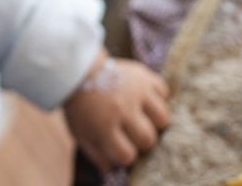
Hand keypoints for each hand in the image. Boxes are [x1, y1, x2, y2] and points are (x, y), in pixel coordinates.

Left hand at [63, 50, 169, 173]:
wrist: (78, 71)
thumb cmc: (81, 107)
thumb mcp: (81, 133)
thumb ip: (96, 155)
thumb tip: (112, 171)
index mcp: (104, 125)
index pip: (127, 155)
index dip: (126, 155)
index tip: (121, 147)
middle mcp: (122, 109)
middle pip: (148, 139)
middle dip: (142, 141)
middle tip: (132, 132)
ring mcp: (135, 91)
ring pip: (163, 118)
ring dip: (155, 121)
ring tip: (143, 117)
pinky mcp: (143, 75)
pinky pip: (163, 91)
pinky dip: (158, 96)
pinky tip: (144, 98)